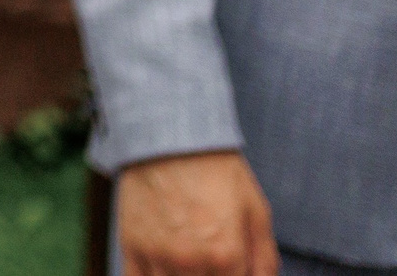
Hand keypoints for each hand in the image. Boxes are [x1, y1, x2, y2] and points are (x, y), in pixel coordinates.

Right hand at [118, 151, 277, 275]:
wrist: (167, 134)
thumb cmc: (215, 169)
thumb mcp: (255, 209)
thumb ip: (265, 259)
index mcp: (227, 255)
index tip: (232, 267)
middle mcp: (191, 262)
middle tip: (212, 262)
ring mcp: (157, 255)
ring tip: (191, 263)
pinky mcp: (131, 246)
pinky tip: (164, 271)